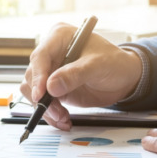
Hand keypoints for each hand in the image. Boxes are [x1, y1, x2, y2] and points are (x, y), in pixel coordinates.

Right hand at [20, 22, 141, 129]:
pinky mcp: (53, 87)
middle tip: (57, 112)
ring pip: (33, 91)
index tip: (41, 95)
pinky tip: (63, 119)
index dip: (38, 76)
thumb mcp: (98, 66)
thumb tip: (51, 86)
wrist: (124, 78)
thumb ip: (75, 75)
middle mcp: (51, 53)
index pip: (40, 56)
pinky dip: (50, 113)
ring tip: (62, 118)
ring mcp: (50, 71)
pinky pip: (43, 102)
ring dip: (46, 108)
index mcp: (59, 37)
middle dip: (43, 97)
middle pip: (33, 75)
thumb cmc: (114, 63)